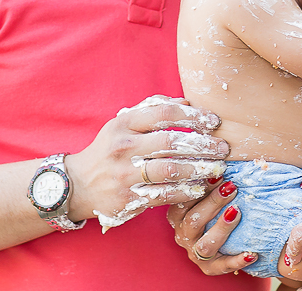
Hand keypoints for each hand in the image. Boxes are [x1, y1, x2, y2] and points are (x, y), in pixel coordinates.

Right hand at [65, 95, 228, 229]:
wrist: (77, 185)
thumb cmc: (109, 149)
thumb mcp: (122, 123)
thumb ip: (153, 109)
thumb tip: (187, 101)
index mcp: (124, 123)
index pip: (164, 113)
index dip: (193, 115)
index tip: (214, 122)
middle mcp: (123, 147)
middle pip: (171, 141)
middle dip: (203, 144)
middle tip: (223, 148)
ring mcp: (124, 174)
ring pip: (170, 169)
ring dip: (199, 168)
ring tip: (218, 168)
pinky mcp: (127, 199)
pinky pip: (163, 195)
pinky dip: (185, 191)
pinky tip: (200, 187)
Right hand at [167, 178, 254, 273]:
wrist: (221, 244)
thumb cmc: (212, 211)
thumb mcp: (205, 196)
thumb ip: (210, 181)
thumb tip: (223, 152)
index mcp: (178, 215)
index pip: (183, 201)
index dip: (199, 187)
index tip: (215, 172)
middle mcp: (184, 235)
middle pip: (194, 220)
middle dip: (213, 202)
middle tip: (231, 187)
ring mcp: (196, 253)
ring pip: (206, 244)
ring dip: (222, 227)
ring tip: (236, 212)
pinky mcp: (211, 268)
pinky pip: (224, 266)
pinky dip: (237, 260)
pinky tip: (251, 252)